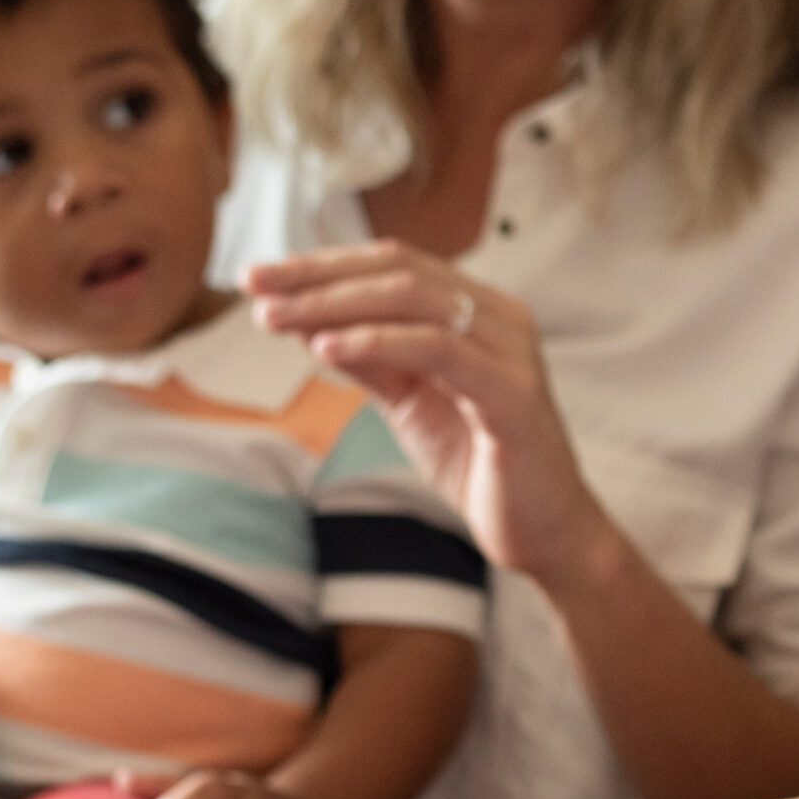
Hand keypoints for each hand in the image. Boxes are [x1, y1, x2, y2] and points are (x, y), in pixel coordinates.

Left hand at [244, 241, 619, 589]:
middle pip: (399, 270)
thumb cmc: (481, 465)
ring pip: (413, 300)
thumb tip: (304, 323)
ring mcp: (512, 352)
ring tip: (274, 317)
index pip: (394, 265)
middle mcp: (502, 319)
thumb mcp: (411, 403)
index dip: (323, 264)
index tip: (258, 277)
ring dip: (333, 305)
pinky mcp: (512, 394)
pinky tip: (325, 349)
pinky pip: (437, 350)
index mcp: (481, 312)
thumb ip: (370, 360)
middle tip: (254, 286)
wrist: (545, 533)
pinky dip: (375, 343)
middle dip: (317, 275)